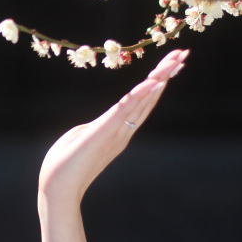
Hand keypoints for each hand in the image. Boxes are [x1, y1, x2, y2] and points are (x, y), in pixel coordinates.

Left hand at [38, 49, 187, 207]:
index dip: (158, 82)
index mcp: (118, 130)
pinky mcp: (102, 133)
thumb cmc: (65, 165)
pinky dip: (139, 96)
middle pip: (149, 97)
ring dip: (159, 79)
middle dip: (166, 74)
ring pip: (142, 101)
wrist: (57, 188)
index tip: (172, 62)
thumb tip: (98, 125)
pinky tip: (153, 82)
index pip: (142, 101)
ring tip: (175, 61)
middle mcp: (123, 130)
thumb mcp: (84, 138)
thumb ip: (96, 128)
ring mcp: (115, 132)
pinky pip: (123, 111)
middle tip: (183, 53)